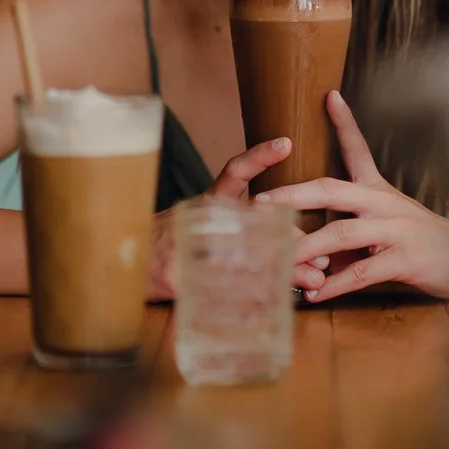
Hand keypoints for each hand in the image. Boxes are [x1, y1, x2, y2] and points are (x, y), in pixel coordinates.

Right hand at [147, 137, 330, 300]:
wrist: (126, 265)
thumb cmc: (177, 242)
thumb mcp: (209, 224)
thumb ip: (253, 231)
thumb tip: (303, 243)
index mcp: (209, 200)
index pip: (235, 171)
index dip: (259, 156)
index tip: (286, 143)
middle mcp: (199, 216)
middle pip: (254, 222)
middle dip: (292, 240)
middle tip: (322, 258)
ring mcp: (186, 245)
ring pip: (245, 255)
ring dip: (283, 270)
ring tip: (311, 281)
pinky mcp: (177, 275)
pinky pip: (221, 289)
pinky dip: (251, 298)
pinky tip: (273, 306)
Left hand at [256, 90, 448, 302]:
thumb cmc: (419, 240)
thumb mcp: (386, 222)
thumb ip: (350, 226)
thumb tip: (311, 242)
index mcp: (378, 189)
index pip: (359, 149)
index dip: (344, 123)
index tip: (330, 96)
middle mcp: (383, 203)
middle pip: (331, 190)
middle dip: (292, 195)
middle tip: (260, 201)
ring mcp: (393, 230)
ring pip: (340, 233)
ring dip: (306, 248)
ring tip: (278, 259)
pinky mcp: (402, 259)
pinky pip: (362, 272)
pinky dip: (336, 284)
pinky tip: (316, 294)